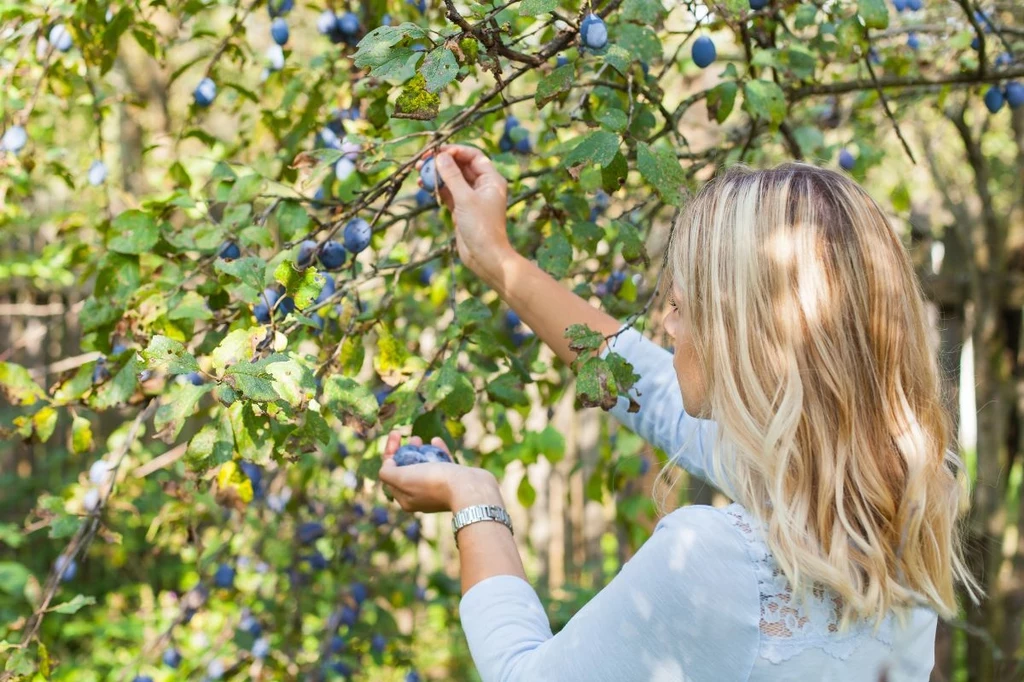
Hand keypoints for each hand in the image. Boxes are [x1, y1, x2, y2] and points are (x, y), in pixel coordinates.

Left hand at [378, 431, 503, 512]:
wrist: (469, 489)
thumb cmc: (434, 483)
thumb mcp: (402, 478)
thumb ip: (388, 472)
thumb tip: (388, 463)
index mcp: (406, 498)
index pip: (391, 474)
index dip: (390, 452)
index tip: (396, 435)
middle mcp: (420, 495)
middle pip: (407, 469)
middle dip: (405, 451)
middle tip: (411, 437)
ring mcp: (438, 488)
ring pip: (425, 466)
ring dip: (420, 451)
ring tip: (420, 439)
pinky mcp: (453, 481)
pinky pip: (442, 464)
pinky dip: (437, 452)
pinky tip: (436, 440)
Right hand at [416, 145, 515, 283]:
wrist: (485, 257)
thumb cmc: (481, 227)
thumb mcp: (465, 198)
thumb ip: (452, 176)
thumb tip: (440, 156)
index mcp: (491, 179)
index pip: (473, 156)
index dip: (456, 151)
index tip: (438, 151)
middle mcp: (483, 186)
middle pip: (461, 166)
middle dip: (442, 162)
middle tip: (423, 160)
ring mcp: (472, 198)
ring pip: (452, 179)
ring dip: (437, 175)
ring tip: (419, 171)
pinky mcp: (462, 209)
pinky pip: (448, 193)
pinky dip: (437, 188)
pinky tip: (422, 185)